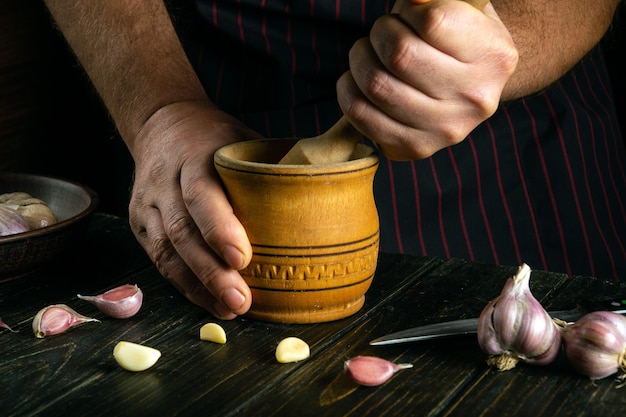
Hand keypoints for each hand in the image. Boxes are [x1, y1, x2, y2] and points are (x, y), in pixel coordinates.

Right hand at [127, 100, 263, 318]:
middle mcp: (163, 182)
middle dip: (211, 271)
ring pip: (166, 253)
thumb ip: (273, 163)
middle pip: (182, 232)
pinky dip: (186, 285)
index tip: (243, 259)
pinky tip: (210, 303)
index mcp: (192, 155)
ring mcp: (147, 205)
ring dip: (199, 286)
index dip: (219, 228)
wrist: (161, 123)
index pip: (200, 194)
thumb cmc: (214, 136)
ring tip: (230, 310)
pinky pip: (160, 261)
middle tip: (241, 300)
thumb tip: (327, 189)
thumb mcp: (242, 137)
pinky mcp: (140, 225)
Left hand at [337, 0, 517, 159]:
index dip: (408, 10)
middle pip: (399, 55)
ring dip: (360, 59)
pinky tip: (358, 79)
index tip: (409, 13)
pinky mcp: (416, 147)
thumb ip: (434, 1)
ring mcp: (446, 129)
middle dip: (380, 33)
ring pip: (376, 85)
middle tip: (384, 32)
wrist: (471, 88)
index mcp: (493, 55)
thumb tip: (410, 1)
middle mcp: (474, 98)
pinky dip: (348, 90)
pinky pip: (361, 116)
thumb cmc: (459, 40)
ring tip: (369, 53)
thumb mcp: (463, 10)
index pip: (432, 22)